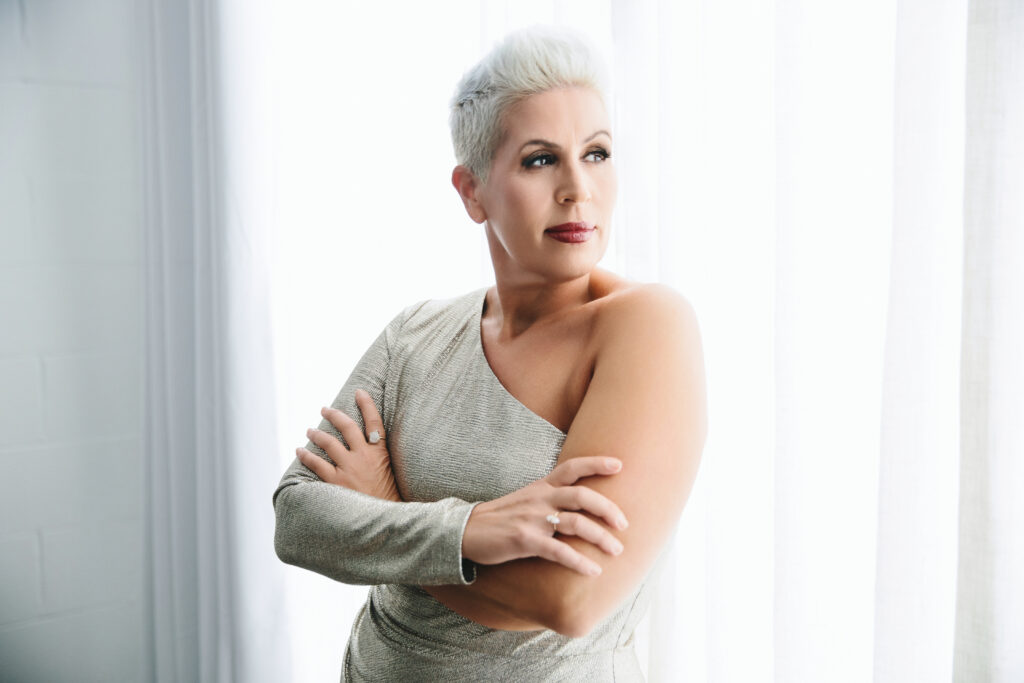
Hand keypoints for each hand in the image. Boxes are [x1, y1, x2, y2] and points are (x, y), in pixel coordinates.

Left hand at [296, 389, 401, 501]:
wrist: (384, 519)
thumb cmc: (388, 499)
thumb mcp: (390, 474)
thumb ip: (378, 460)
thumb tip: (369, 450)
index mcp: (380, 453)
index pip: (374, 422)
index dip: (367, 405)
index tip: (359, 392)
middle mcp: (364, 457)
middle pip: (347, 427)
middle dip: (334, 415)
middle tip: (324, 409)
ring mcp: (349, 468)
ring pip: (329, 443)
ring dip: (317, 434)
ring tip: (309, 430)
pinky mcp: (336, 482)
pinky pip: (317, 464)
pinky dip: (306, 456)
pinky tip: (299, 451)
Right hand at [461, 457, 628, 576]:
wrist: (464, 531)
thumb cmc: (500, 518)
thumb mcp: (526, 499)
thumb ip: (550, 498)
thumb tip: (579, 506)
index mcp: (541, 486)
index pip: (572, 467)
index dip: (596, 463)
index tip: (620, 464)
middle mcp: (540, 498)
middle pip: (582, 495)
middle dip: (608, 509)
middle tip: (624, 523)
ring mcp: (533, 519)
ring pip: (576, 523)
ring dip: (601, 537)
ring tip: (616, 550)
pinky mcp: (525, 540)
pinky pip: (559, 551)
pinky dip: (580, 562)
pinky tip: (593, 571)